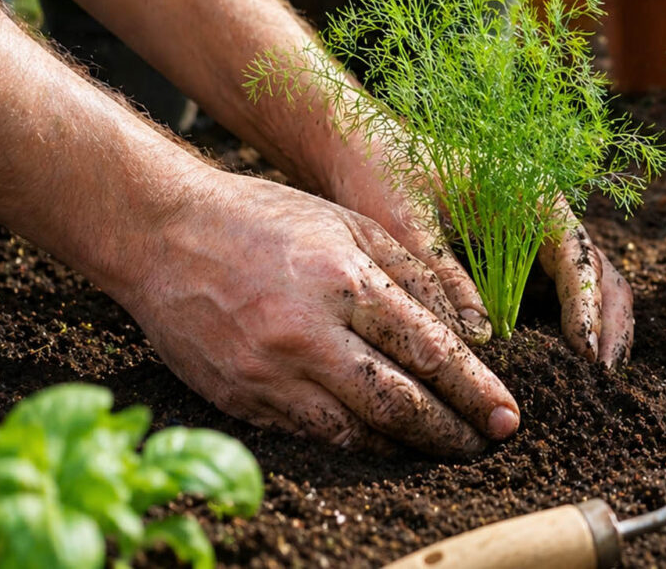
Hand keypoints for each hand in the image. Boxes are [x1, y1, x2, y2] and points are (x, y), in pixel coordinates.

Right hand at [104, 168, 519, 456]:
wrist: (158, 231)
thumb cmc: (263, 217)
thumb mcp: (348, 222)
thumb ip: (413, 273)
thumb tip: (472, 329)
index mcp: (345, 281)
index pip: (430, 350)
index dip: (475, 391)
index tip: (507, 416)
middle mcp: (308, 333)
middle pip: (400, 403)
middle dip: (452, 430)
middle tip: (487, 443)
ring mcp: (269, 372)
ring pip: (358, 431)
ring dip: (409, 447)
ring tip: (443, 447)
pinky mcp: (239, 396)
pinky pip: (312, 434)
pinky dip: (357, 444)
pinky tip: (385, 442)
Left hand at [324, 147, 634, 367]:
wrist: (362, 152)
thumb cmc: (385, 175)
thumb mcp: (408, 224)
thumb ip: (445, 275)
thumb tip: (481, 336)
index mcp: (531, 197)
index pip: (577, 255)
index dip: (587, 305)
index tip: (585, 350)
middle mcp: (544, 220)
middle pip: (599, 274)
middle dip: (608, 325)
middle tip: (604, 377)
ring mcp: (534, 244)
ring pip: (588, 289)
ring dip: (597, 330)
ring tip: (595, 382)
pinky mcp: (518, 265)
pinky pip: (557, 300)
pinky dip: (567, 332)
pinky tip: (560, 370)